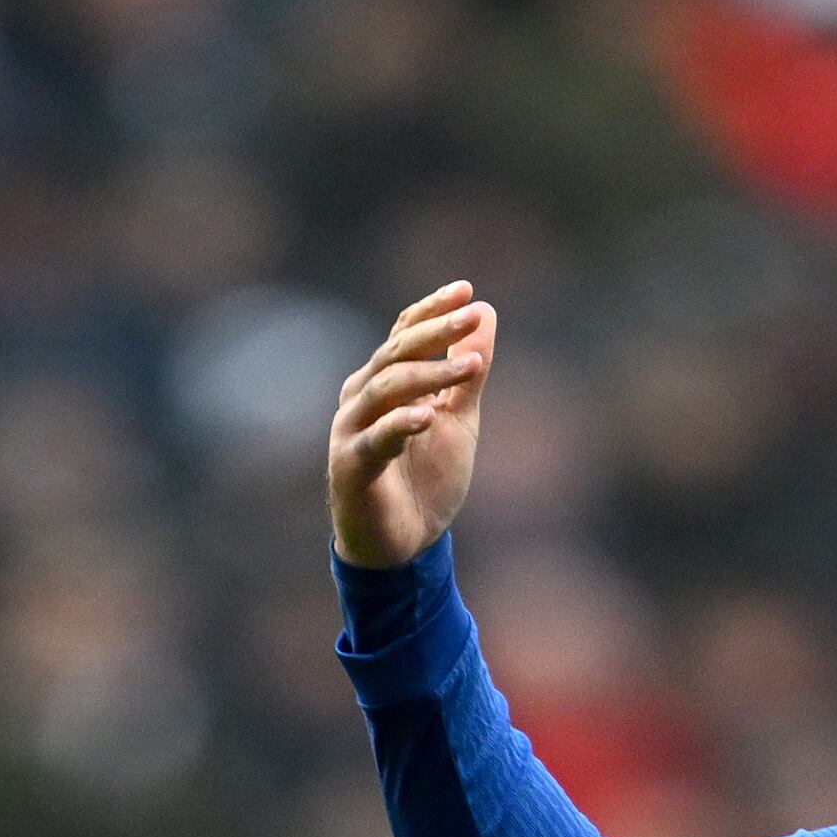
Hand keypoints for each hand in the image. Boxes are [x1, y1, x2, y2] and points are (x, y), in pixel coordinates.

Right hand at [329, 279, 499, 569]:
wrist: (404, 546)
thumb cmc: (425, 479)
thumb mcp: (459, 420)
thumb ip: (468, 374)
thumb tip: (485, 316)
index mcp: (384, 382)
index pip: (404, 334)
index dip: (432, 310)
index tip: (468, 290)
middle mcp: (361, 398)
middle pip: (395, 353)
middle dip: (435, 331)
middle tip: (471, 315)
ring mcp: (352, 431)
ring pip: (386, 389)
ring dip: (429, 374)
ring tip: (470, 366)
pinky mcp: (351, 467)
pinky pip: (375, 440)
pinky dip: (400, 425)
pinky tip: (428, 416)